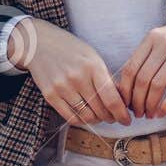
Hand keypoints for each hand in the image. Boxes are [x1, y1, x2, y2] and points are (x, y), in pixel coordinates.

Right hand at [7, 17, 132, 126]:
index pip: (112, 99)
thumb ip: (106, 77)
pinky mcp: (50, 95)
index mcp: (93, 66)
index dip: (121, 114)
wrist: (39, 44)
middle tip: (114, 117)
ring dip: (97, 120)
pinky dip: (81, 120)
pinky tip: (85, 116)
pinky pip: (70, 117)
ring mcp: (62, 87)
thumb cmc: (70, 49)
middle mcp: (78, 77)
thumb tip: (122, 100)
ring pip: (86, 116)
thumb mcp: (93, 57)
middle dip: (111, 117)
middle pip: (100, 110)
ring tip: (100, 116)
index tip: (126, 119)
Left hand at [116, 10, 165, 117]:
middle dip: (137, 101)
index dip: (125, 90)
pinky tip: (162, 113)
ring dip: (150, 105)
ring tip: (150, 115)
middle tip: (138, 113)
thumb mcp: (165, 39)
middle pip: (142, 79)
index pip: (130, 68)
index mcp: (152, 38)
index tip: (126, 103)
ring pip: (157, 86)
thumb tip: (130, 85)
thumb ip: (149, 55)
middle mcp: (164, 44)